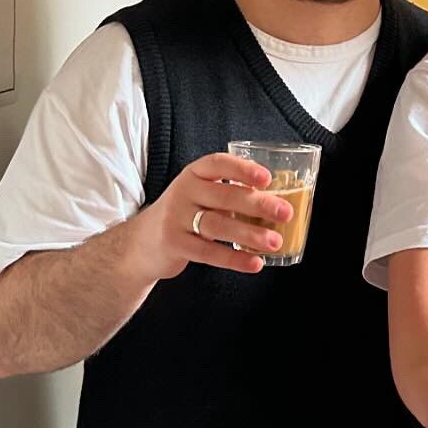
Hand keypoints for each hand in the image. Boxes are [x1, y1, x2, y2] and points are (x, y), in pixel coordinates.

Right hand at [133, 153, 293, 279]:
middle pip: (223, 196)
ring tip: (275, 242)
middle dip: (257, 204)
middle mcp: (183, 192)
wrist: (142, 242)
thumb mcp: (200, 194)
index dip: (243, 169)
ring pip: (217, 226)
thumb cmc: (186, 214)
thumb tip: (277, 200)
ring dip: (249, 234)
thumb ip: (229, 193)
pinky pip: (208, 253)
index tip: (267, 178)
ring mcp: (176, 219)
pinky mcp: (174, 245)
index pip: (218, 163)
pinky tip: (255, 263)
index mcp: (194, 174)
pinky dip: (234, 259)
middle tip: (285, 212)